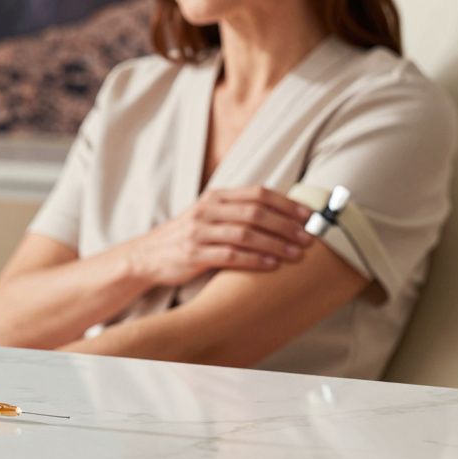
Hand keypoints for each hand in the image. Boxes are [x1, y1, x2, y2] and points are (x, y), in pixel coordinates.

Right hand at [126, 186, 313, 287]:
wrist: (147, 255)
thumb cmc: (187, 237)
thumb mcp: (208, 215)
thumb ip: (236, 211)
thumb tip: (281, 214)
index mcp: (215, 197)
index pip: (257, 193)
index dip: (286, 203)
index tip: (310, 216)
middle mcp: (207, 210)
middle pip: (255, 212)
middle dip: (287, 225)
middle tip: (309, 238)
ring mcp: (199, 232)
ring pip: (246, 234)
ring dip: (276, 244)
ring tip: (298, 254)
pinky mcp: (194, 254)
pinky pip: (230, 256)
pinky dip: (254, 260)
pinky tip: (272, 265)